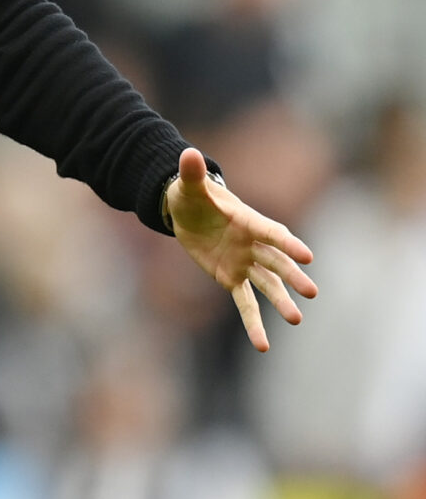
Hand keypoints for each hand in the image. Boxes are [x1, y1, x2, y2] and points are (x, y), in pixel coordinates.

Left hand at [165, 146, 317, 351]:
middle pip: (277, 262)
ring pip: (267, 285)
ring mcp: (245, 263)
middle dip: (292, 275)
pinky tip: (263, 346)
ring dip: (281, 301)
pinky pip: (245, 303)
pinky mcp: (231, 278)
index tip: (308, 255)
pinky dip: (254, 323)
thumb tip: (188, 153)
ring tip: (297, 319)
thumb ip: (192, 173)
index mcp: (248, 221)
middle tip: (311, 290)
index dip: (287, 243)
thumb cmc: (193, 196)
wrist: (187, 211)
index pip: (271, 233)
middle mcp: (252, 245)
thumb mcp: (188, 185)